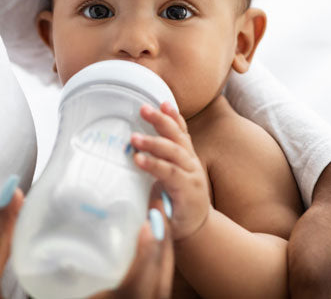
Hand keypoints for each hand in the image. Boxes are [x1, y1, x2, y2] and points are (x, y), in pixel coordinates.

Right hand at [0, 183, 174, 298]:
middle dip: (161, 252)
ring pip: (148, 297)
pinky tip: (136, 246)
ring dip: (156, 261)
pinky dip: (145, 275)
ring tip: (152, 217)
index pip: (129, 297)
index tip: (151, 221)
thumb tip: (14, 192)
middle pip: (151, 294)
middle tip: (157, 207)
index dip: (148, 260)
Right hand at [130, 102, 210, 239]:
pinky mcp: (189, 153)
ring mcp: (192, 160)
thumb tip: (145, 215)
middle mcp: (193, 171)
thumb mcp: (169, 227)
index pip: (171, 174)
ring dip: (162, 122)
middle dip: (154, 142)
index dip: (155, 166)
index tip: (136, 159)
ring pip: (178, 137)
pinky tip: (164, 104)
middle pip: (175, 151)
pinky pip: (182, 132)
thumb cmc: (178, 223)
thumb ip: (158, 218)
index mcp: (188, 190)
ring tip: (145, 109)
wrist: (197, 220)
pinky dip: (174, 117)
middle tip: (133, 137)